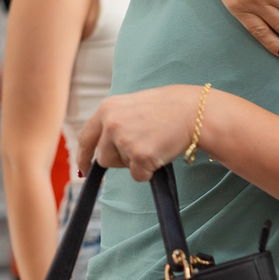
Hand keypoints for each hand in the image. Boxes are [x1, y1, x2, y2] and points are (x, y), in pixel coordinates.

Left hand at [77, 85, 202, 181]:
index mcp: (107, 108)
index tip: (84, 168)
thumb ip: (116, 120)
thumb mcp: (134, 104)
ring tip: (154, 144)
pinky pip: (138, 175)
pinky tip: (161, 152)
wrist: (195, 112)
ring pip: (121, 166)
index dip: (83, 156)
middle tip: (141, 148)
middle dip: (119, 159)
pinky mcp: (139, 156)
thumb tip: (104, 144)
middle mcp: (111, 123)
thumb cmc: (170, 107)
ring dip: (135, 162)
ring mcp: (124, 140)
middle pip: (103, 157)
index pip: (86, 138)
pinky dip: (149, 170)